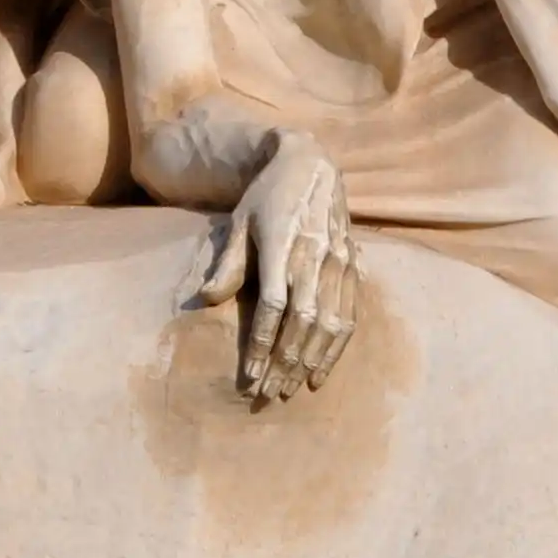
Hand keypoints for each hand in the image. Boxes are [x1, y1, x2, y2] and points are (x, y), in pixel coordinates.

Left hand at [193, 130, 357, 402]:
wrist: (311, 164)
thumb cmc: (266, 196)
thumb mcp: (239, 222)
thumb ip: (227, 263)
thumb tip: (204, 300)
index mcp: (282, 244)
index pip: (273, 306)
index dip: (262, 343)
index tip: (250, 375)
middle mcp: (314, 255)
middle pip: (302, 321)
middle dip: (285, 362)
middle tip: (268, 393)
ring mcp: (339, 261)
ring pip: (329, 323)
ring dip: (311, 360)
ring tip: (292, 388)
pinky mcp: (353, 265)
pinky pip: (350, 314)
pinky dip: (337, 346)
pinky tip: (321, 369)